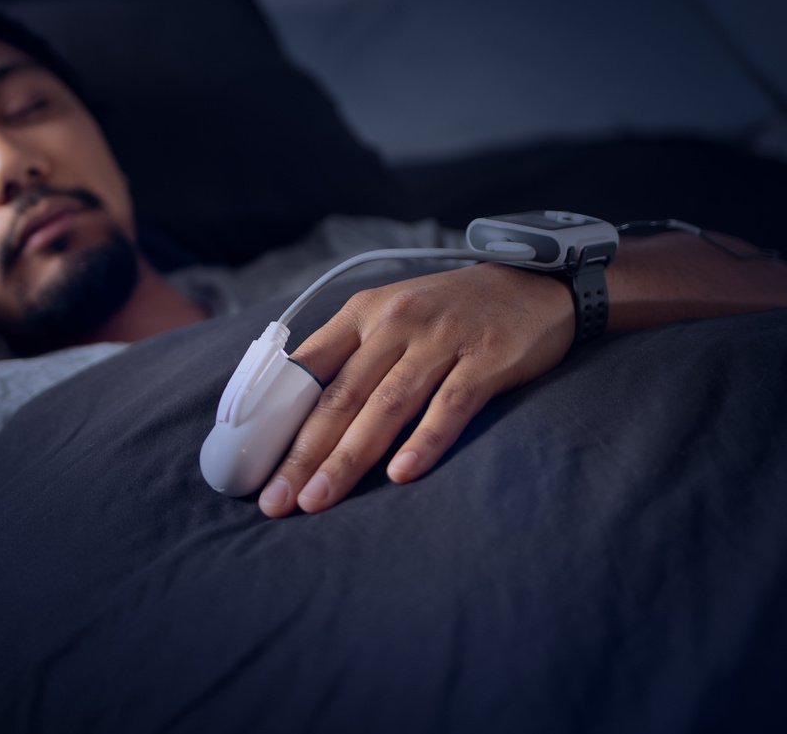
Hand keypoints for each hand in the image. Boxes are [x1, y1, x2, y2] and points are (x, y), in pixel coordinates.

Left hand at [257, 263, 574, 516]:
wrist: (533, 285)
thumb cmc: (448, 313)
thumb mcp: (389, 317)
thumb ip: (346, 357)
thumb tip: (291, 415)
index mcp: (362, 314)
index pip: (307, 370)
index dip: (275, 419)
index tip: (253, 464)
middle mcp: (396, 323)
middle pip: (340, 397)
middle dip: (303, 454)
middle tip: (276, 500)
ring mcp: (442, 340)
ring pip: (386, 406)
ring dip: (349, 457)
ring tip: (318, 499)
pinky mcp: (487, 360)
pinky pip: (450, 406)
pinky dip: (424, 441)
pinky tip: (401, 475)